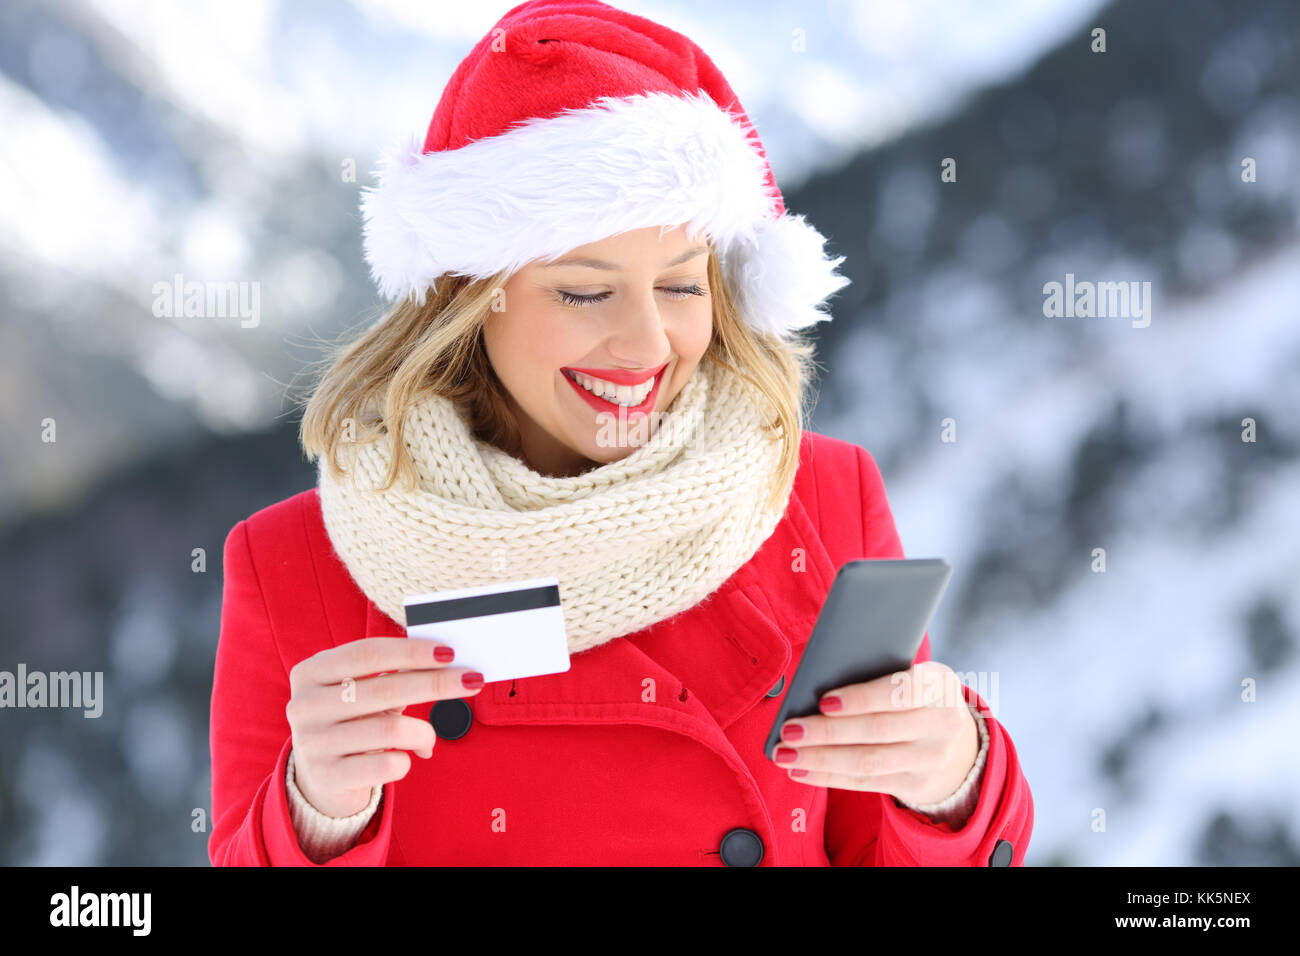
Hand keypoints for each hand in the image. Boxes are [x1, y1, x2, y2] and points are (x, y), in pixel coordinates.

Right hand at [286, 636, 483, 817]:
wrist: (320, 776)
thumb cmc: (352, 720)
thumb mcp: (361, 691)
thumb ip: (393, 673)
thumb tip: (447, 661)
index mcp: (310, 672)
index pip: (367, 653)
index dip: (411, 651)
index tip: (449, 653)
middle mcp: (303, 705)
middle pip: (384, 688)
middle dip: (436, 683)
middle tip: (472, 680)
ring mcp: (312, 743)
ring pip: (391, 730)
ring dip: (424, 731)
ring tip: (430, 736)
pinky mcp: (327, 777)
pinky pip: (388, 765)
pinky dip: (409, 759)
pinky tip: (408, 757)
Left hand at [770, 660, 978, 805]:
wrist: (960, 744)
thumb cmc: (916, 697)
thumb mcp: (911, 676)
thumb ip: (876, 675)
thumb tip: (815, 685)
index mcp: (939, 685)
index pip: (900, 691)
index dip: (861, 698)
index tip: (824, 702)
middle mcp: (942, 724)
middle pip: (877, 730)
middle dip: (826, 732)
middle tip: (789, 730)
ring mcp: (931, 759)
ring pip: (867, 761)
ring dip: (820, 759)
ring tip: (785, 754)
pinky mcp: (915, 784)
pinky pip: (865, 782)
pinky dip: (828, 777)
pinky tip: (802, 771)